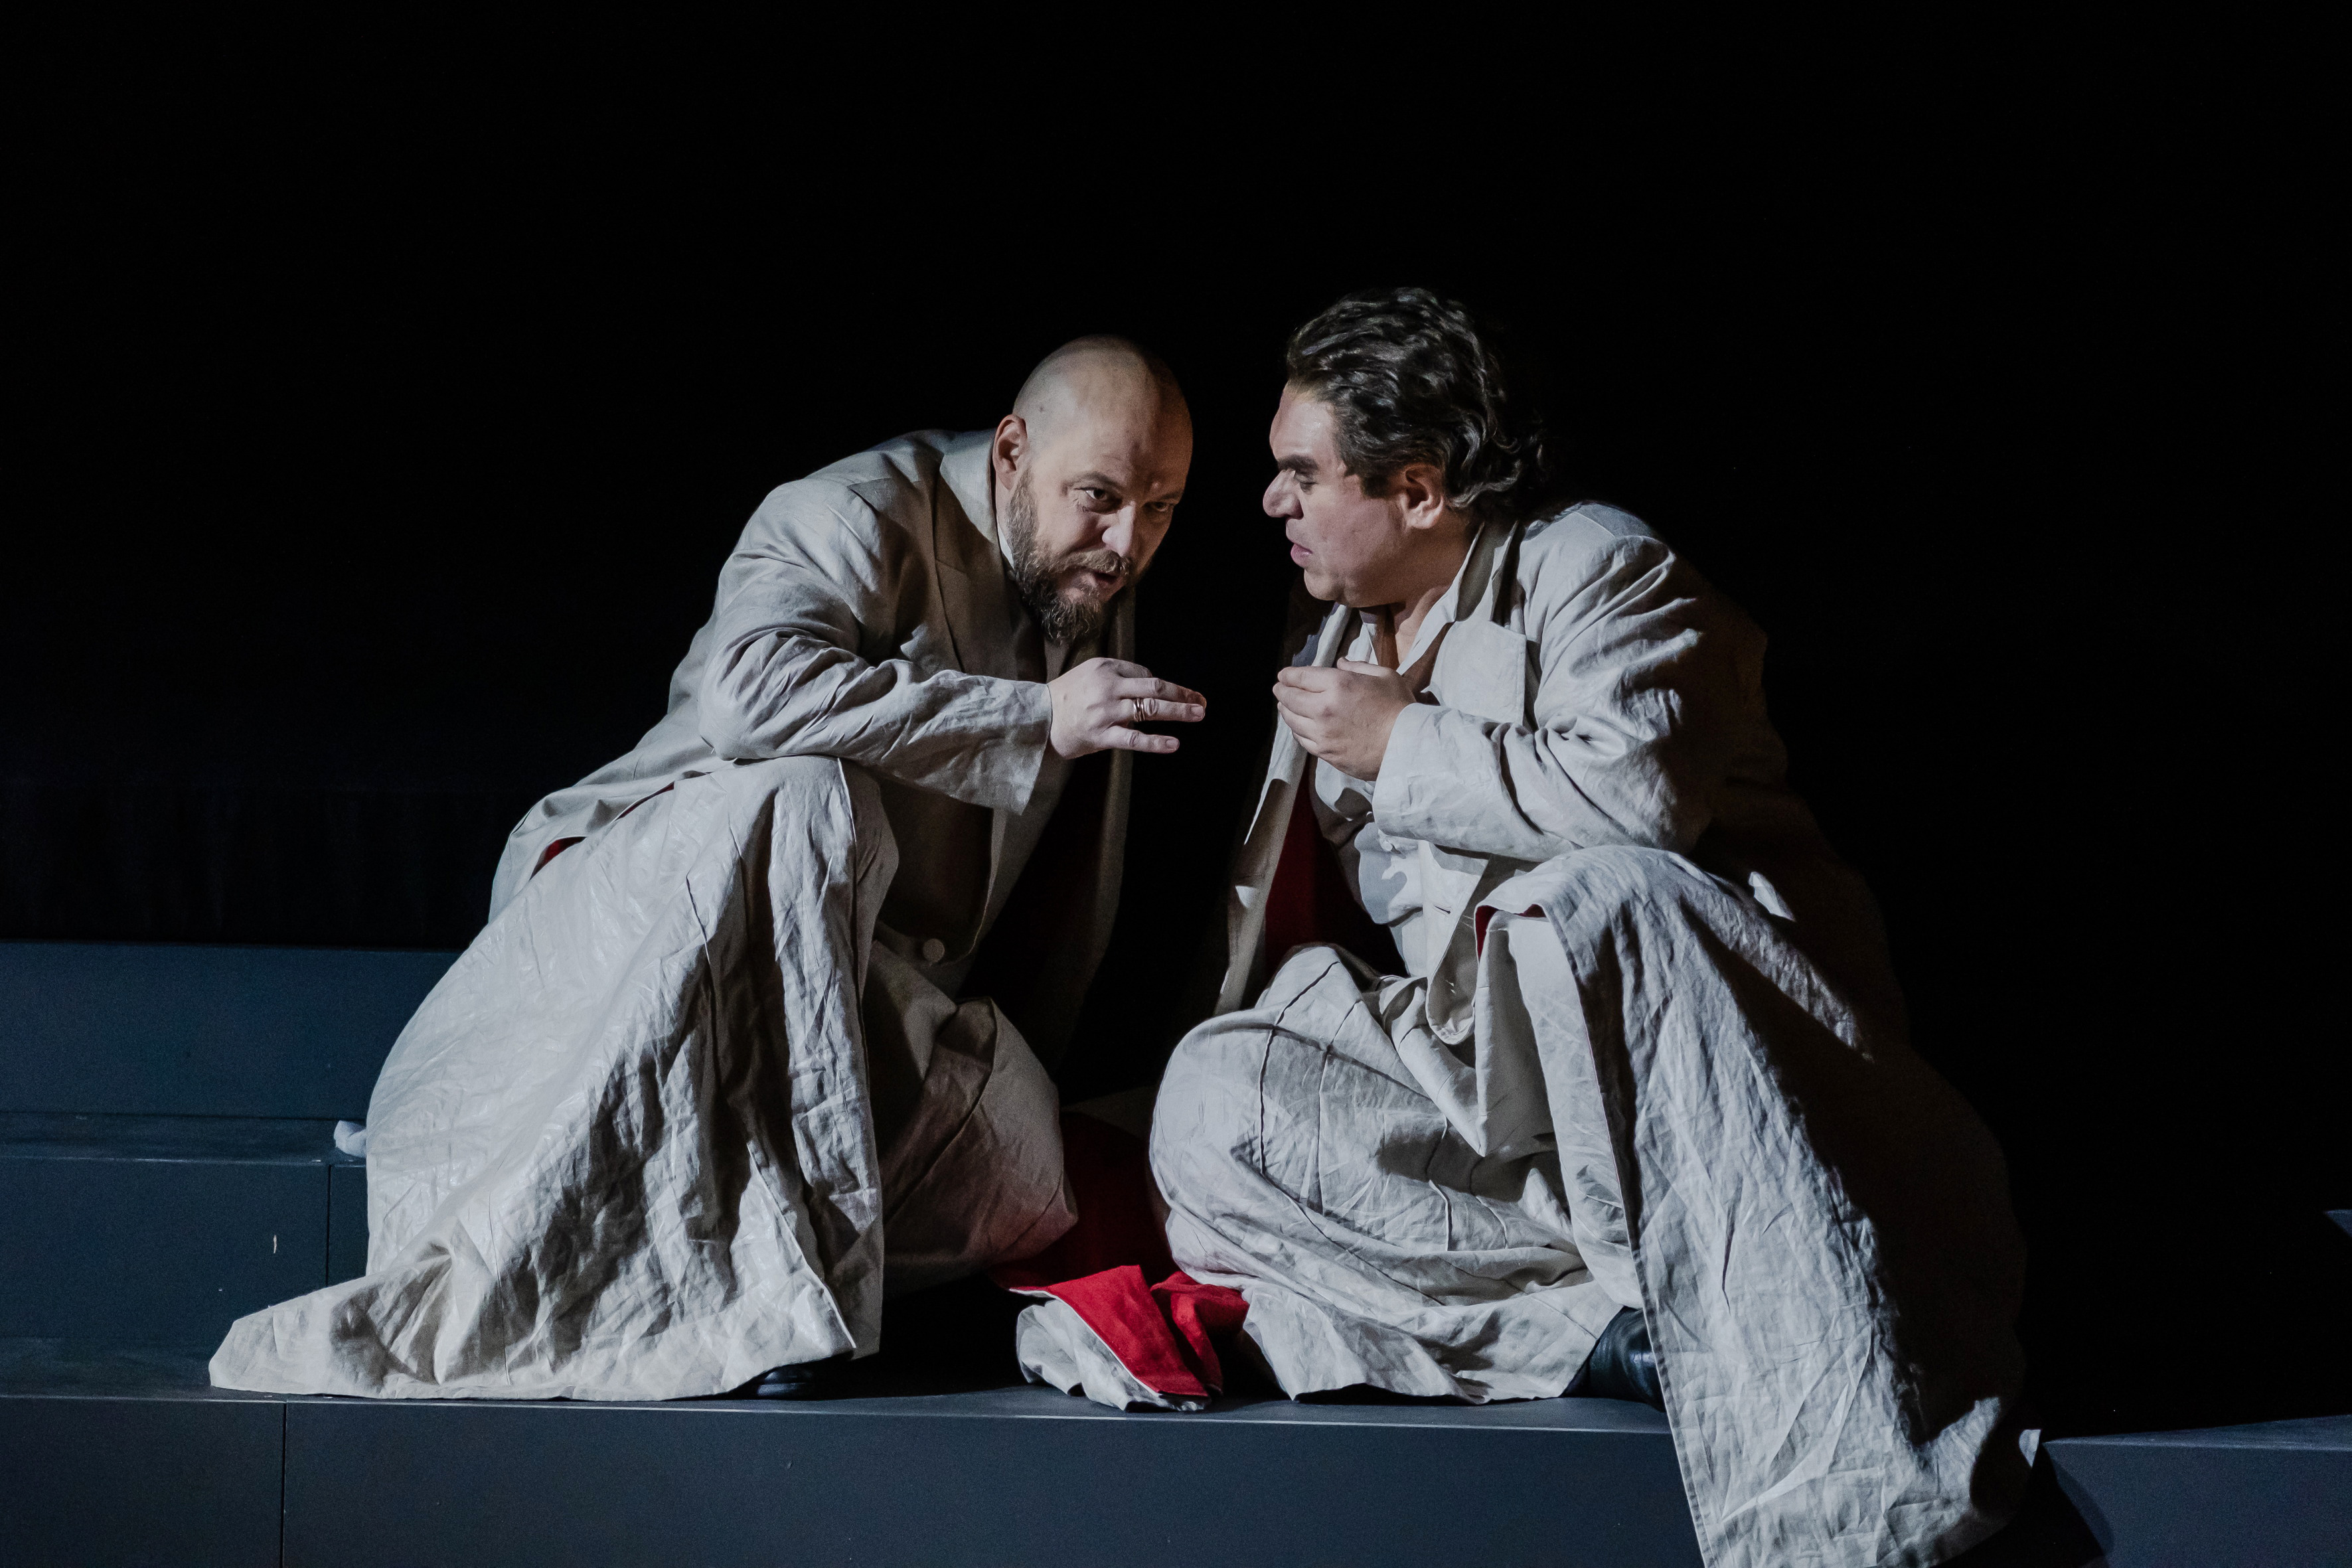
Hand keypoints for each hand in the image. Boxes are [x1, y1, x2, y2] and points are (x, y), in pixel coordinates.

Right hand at [1049, 658, 1206, 758]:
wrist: (1038, 719)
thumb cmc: (1066, 695)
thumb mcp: (1089, 673)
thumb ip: (1117, 675)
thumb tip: (1150, 683)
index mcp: (1106, 668)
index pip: (1145, 674)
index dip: (1162, 686)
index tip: (1177, 694)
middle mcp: (1108, 687)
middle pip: (1154, 687)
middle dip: (1182, 693)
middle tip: (1201, 700)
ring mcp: (1106, 712)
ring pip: (1149, 709)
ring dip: (1178, 712)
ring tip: (1198, 714)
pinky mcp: (1101, 735)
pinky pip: (1133, 739)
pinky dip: (1156, 742)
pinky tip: (1174, 744)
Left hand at [1273, 658, 1413, 778]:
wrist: (1408, 746)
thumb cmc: (1400, 708)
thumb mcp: (1384, 676)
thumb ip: (1358, 666)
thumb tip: (1339, 663)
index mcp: (1338, 685)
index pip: (1301, 677)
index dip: (1289, 675)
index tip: (1283, 675)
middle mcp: (1324, 709)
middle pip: (1290, 698)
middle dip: (1282, 691)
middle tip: (1279, 688)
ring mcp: (1322, 733)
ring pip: (1292, 720)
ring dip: (1285, 711)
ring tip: (1284, 706)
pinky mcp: (1325, 753)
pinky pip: (1302, 740)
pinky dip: (1296, 730)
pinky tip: (1297, 726)